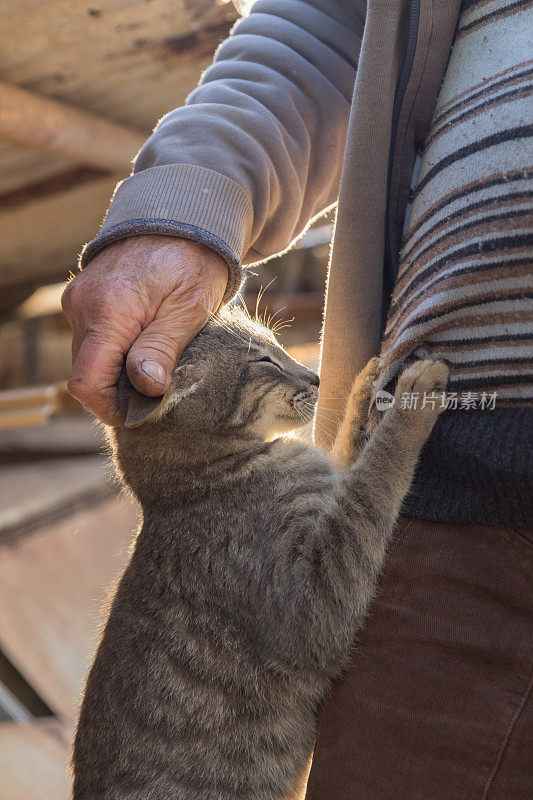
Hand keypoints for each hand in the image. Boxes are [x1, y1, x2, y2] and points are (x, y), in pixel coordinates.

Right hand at [62, 235, 228, 425]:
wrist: (181, 217)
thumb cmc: (193, 261)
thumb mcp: (189, 308)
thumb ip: (162, 348)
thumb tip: (145, 387)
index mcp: (109, 311)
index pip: (87, 382)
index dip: (111, 408)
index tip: (142, 414)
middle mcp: (82, 305)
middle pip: (87, 373)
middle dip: (119, 390)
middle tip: (160, 388)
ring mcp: (78, 300)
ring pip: (89, 357)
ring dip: (118, 370)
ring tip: (157, 361)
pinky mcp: (83, 297)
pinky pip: (91, 338)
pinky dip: (114, 351)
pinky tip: (145, 344)